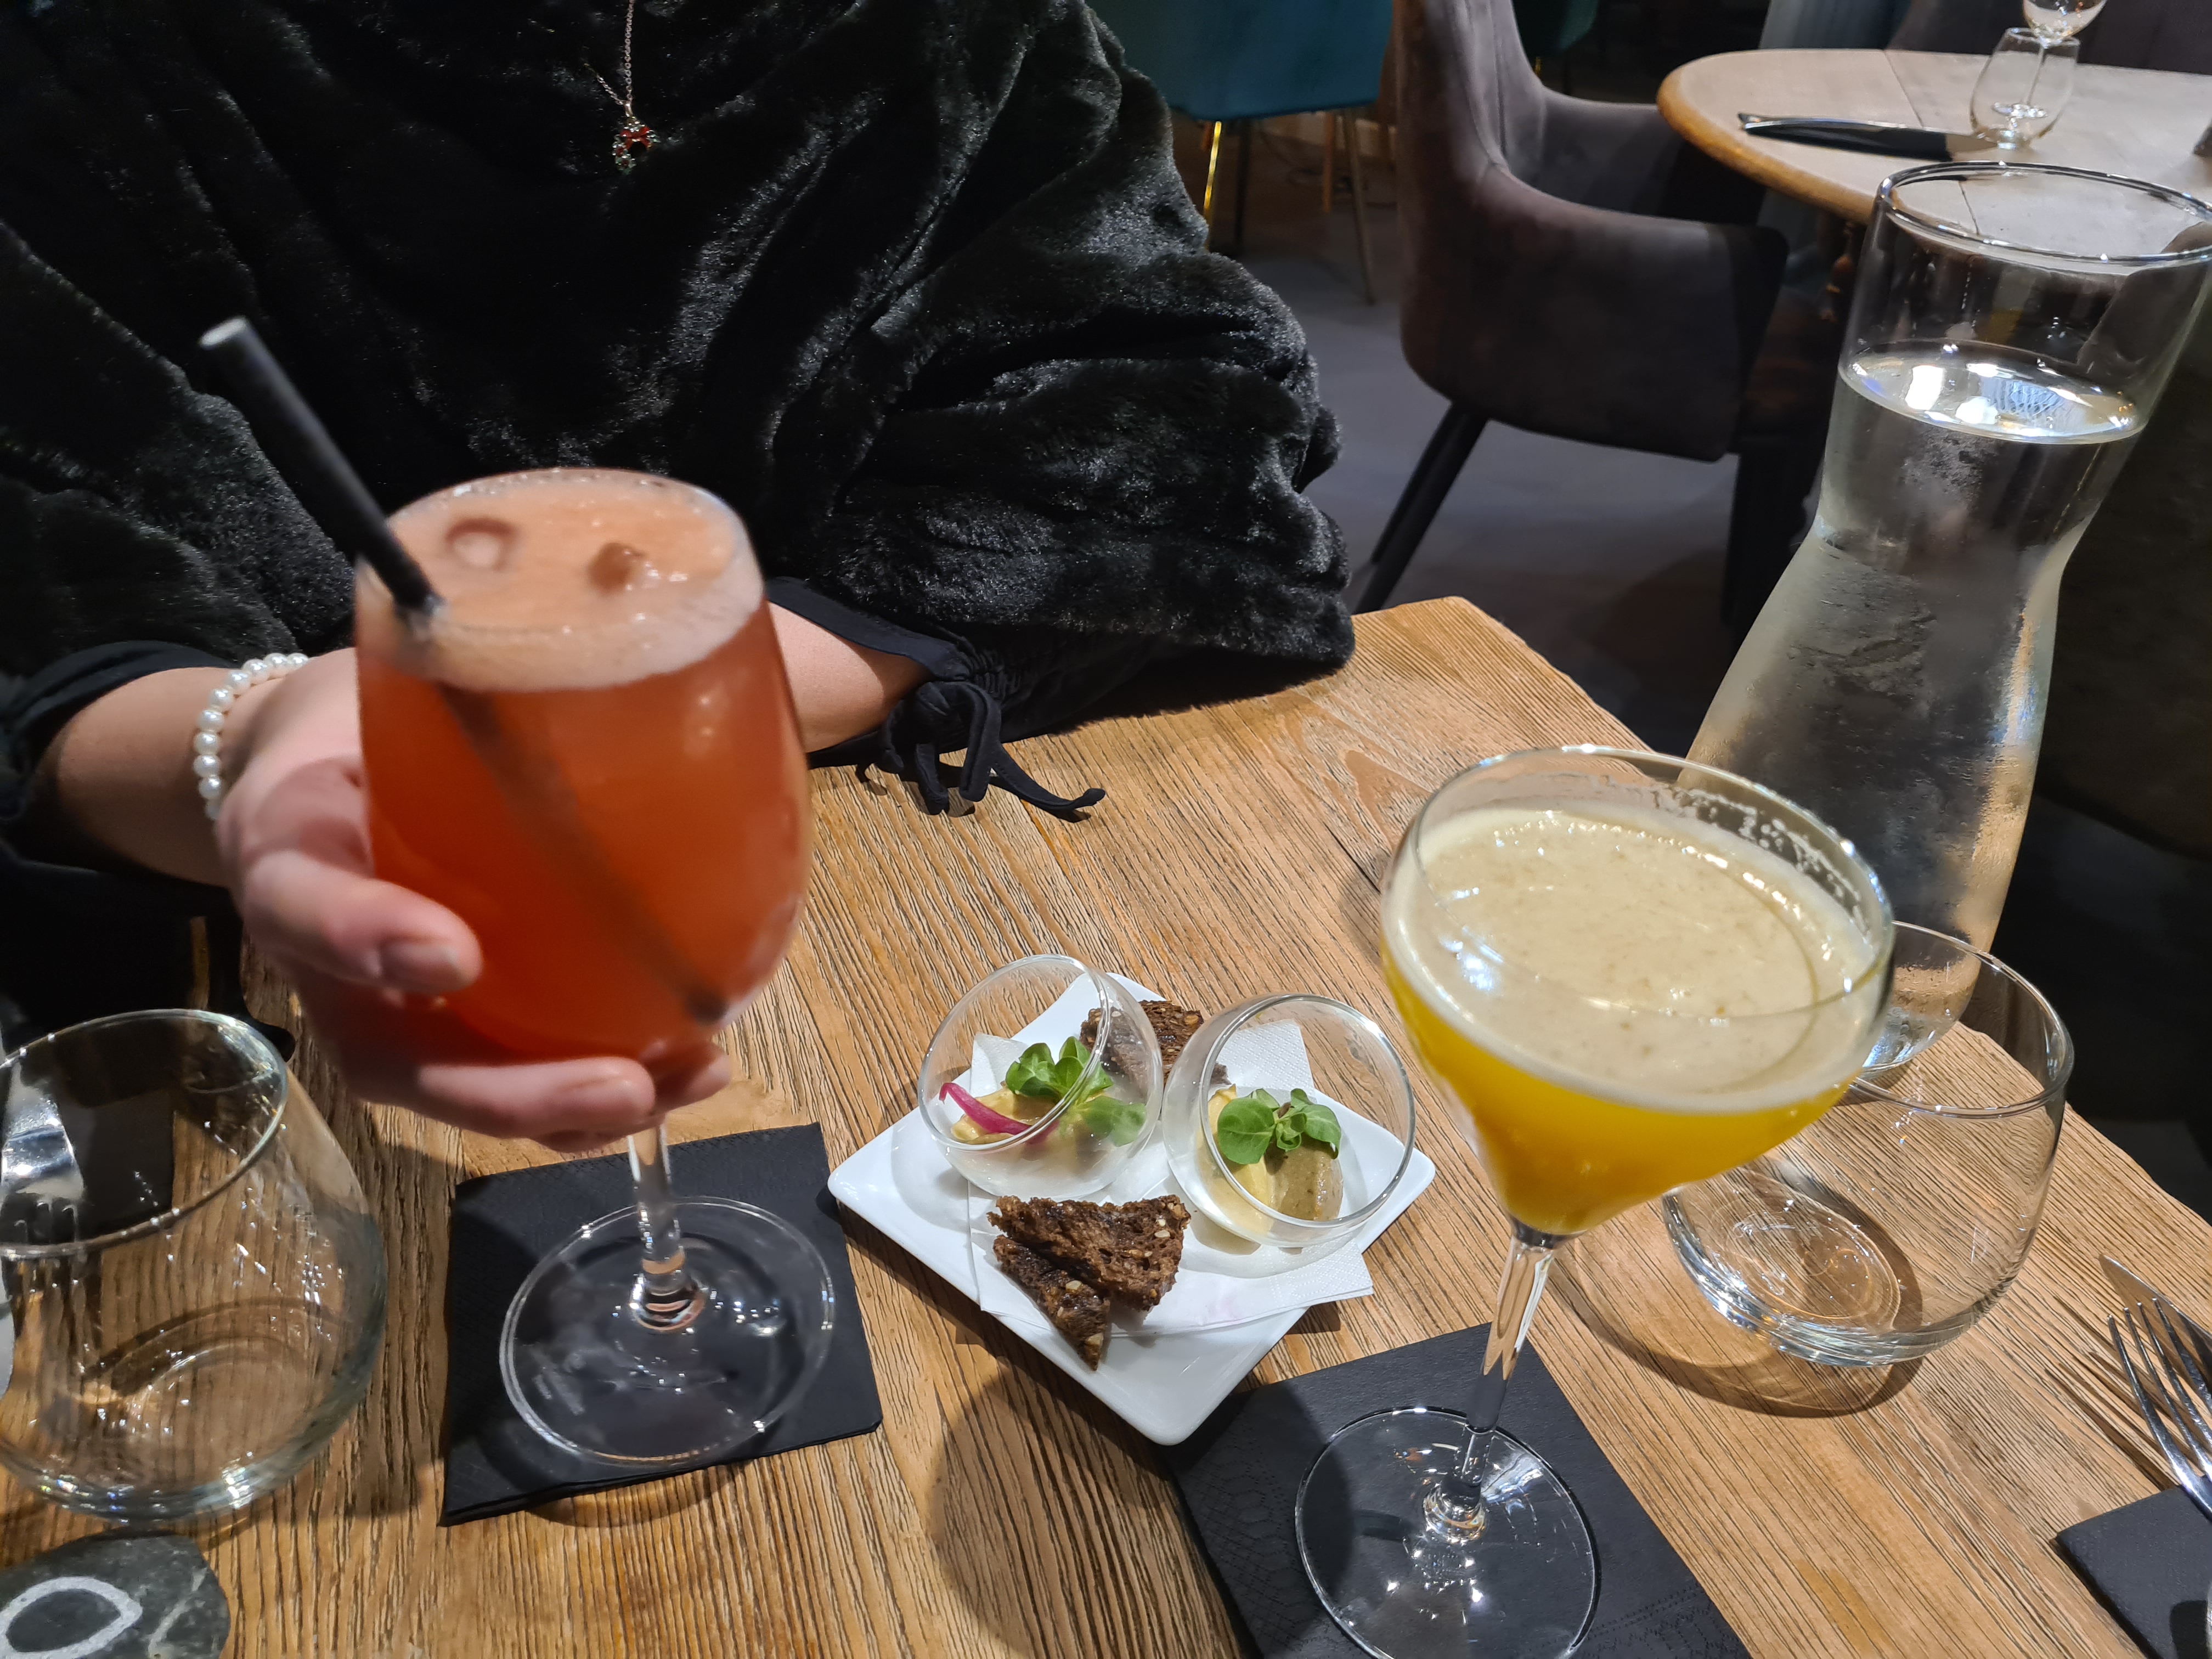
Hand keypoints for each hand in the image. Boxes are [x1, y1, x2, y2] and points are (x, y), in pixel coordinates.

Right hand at [216, 650, 728, 1149]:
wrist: (314, 755)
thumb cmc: (367, 713)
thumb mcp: (392, 680)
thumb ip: (467, 663)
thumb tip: (645, 585)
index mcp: (291, 850)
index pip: (306, 904)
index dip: (367, 937)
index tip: (452, 953)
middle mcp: (327, 952)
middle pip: (396, 1056)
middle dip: (511, 1089)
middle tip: (620, 1087)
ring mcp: (384, 1003)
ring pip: (460, 1085)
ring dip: (571, 1106)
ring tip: (686, 1083)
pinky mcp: (446, 1021)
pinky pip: (508, 1070)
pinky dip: (592, 1088)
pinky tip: (692, 1070)